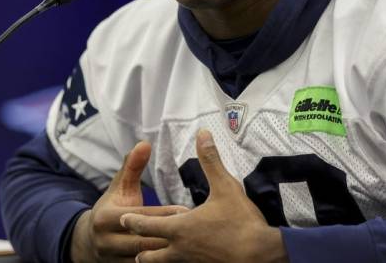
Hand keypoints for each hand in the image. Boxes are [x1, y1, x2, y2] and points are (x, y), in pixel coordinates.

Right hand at [71, 141, 188, 262]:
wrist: (90, 241)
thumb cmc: (113, 208)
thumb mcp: (120, 187)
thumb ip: (132, 166)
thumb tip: (145, 143)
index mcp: (105, 218)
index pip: (139, 216)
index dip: (163, 214)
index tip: (187, 211)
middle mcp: (106, 242)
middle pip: (142, 241)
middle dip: (168, 237)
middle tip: (195, 230)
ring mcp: (113, 260)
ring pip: (144, 260)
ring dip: (167, 256)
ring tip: (192, 247)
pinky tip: (182, 260)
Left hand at [120, 129, 287, 262]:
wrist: (261, 256)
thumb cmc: (242, 222)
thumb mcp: (226, 187)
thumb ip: (211, 161)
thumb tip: (203, 134)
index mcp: (179, 228)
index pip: (144, 225)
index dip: (132, 221)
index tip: (124, 218)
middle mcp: (179, 251)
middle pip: (146, 255)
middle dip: (140, 249)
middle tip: (136, 244)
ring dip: (154, 261)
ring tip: (152, 256)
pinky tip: (182, 261)